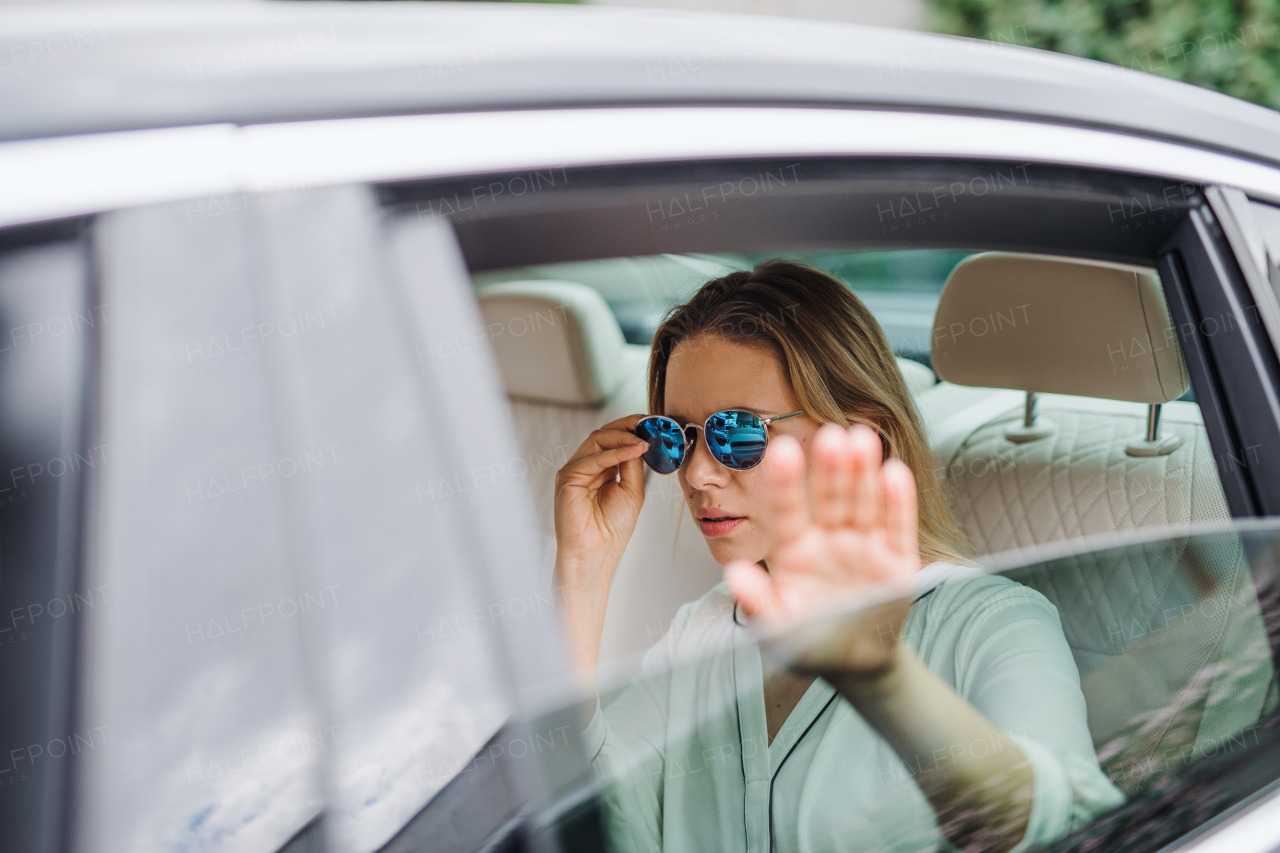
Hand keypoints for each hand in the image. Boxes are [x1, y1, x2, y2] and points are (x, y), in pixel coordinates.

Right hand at [554, 414, 648, 571]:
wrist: (595, 553)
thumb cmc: (611, 529)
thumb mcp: (632, 490)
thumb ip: (632, 465)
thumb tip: (640, 441)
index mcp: (600, 469)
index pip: (614, 440)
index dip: (632, 429)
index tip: (654, 424)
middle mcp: (585, 466)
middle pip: (604, 434)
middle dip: (628, 426)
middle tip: (650, 423)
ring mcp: (575, 470)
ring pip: (597, 439)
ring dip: (623, 436)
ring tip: (645, 438)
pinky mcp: (568, 477)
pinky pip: (593, 458)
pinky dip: (616, 452)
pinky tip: (634, 449)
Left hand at [724, 423, 920, 676]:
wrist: (853, 666)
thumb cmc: (809, 644)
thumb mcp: (777, 627)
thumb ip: (756, 600)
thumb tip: (734, 573)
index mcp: (794, 551)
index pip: (787, 510)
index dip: (785, 482)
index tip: (781, 450)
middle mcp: (828, 541)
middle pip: (829, 497)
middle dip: (830, 467)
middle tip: (829, 435)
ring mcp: (863, 548)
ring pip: (862, 503)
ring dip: (863, 472)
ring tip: (861, 439)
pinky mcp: (896, 561)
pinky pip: (897, 528)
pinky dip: (897, 502)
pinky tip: (894, 473)